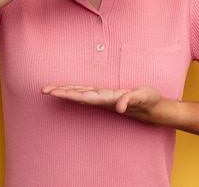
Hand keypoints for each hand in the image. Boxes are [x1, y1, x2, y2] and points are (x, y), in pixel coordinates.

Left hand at [41, 85, 161, 121]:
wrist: (154, 109)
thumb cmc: (149, 100)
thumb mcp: (143, 96)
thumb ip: (131, 99)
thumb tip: (119, 106)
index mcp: (108, 99)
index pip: (83, 95)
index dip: (68, 93)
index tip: (53, 92)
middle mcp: (103, 100)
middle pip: (78, 95)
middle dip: (61, 93)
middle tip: (43, 90)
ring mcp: (104, 99)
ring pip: (80, 94)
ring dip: (65, 92)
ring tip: (50, 90)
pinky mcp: (107, 96)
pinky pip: (87, 92)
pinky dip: (76, 90)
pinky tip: (69, 89)